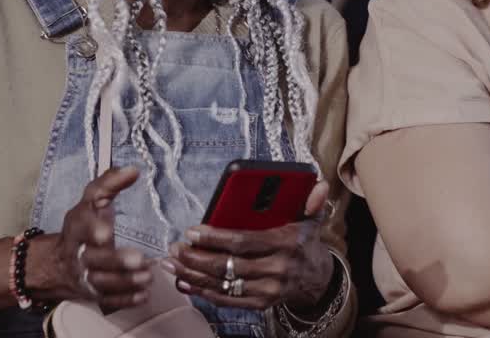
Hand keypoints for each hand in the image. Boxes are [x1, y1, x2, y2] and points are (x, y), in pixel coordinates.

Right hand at [48, 166, 153, 310]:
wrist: (59, 261)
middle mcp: (79, 253)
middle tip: (139, 259)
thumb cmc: (84, 225)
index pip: (82, 228)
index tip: (107, 233)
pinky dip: (125, 299)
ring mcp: (85, 276)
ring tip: (147, 277)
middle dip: (115, 261)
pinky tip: (143, 295)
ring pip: (101, 282)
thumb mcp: (92, 201)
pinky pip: (108, 299)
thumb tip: (133, 170)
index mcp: (78, 227)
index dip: (93, 231)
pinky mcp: (93, 293)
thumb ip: (110, 183)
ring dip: (124, 282)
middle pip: (94, 260)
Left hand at [164, 181, 335, 311]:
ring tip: (171, 263)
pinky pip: (226, 299)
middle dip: (196, 256)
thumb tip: (319, 186)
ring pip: (222, 283)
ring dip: (192, 274)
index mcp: (286, 243)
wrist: (317, 278)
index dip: (214, 238)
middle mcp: (277, 269)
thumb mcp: (313, 218)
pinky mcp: (260, 303)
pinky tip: (184, 281)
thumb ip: (313, 201)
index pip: (244, 241)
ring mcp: (268, 289)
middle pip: (227, 265)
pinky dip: (202, 292)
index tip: (192, 231)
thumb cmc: (305, 242)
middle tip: (174, 247)